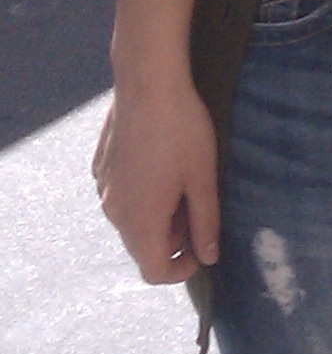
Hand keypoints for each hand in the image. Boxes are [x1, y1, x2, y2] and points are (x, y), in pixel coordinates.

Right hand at [92, 70, 218, 282]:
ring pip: (131, 220)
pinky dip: (142, 195)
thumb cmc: (181, 129)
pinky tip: (162, 164)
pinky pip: (122, 196)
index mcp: (141, 220)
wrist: (147, 82)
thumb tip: (209, 257)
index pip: (154, 271)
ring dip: (158, 216)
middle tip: (199, 207)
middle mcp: (114, 210)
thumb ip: (206, 223)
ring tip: (183, 182)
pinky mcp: (100, 168)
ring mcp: (103, 187)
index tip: (202, 250)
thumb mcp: (203, 178)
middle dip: (172, 239)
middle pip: (142, 246)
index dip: (180, 270)